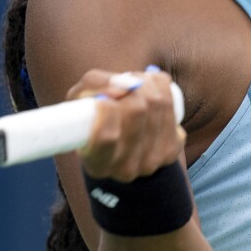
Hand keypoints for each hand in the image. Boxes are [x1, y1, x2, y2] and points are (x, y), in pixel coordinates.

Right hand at [66, 68, 185, 181]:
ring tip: (134, 83)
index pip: (107, 136)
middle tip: (122, 84)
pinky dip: (161, 86)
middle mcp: (126, 169)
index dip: (106, 108)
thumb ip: (93, 86)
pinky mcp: (171, 149)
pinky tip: (151, 87)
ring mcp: (152, 161)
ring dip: (146, 82)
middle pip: (137, 110)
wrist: (122, 143)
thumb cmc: (93, 118)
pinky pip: (172, 103)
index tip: (102, 97)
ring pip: (157, 103)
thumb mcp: (78, 102)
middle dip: (130, 86)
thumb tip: (125, 85)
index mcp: (97, 164)